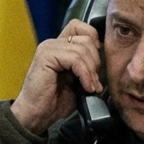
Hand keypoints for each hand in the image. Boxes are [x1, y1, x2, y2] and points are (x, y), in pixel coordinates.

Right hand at [10, 19, 102, 134]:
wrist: (37, 115)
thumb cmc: (55, 101)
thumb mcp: (78, 81)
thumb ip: (88, 67)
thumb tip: (106, 61)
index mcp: (61, 46)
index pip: (83, 28)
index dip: (95, 42)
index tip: (96, 65)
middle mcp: (53, 43)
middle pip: (87, 38)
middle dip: (96, 61)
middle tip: (95, 82)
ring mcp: (48, 48)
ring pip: (83, 48)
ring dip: (91, 71)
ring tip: (91, 88)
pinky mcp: (46, 56)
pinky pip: (75, 59)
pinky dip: (85, 74)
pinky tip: (85, 88)